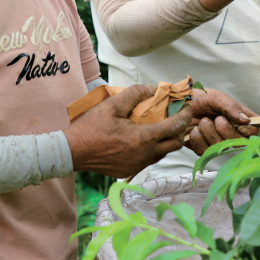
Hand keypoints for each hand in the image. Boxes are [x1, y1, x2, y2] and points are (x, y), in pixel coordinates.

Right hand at [64, 85, 192, 177]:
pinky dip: (154, 148)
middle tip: (175, 116)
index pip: (175, 127)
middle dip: (180, 129)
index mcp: (143, 138)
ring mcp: (138, 165)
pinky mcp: (130, 170)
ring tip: (160, 125)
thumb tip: (150, 89)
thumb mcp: (112, 105)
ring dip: (166, 140)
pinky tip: (144, 137)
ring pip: (164, 153)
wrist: (72, 152)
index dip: (185, 115)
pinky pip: (150, 159)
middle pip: (176, 143)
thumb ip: (134, 94)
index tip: (187, 106)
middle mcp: (145, 155)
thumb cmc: (91, 128)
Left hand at [186, 89, 257, 153]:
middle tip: (216, 119)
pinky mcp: (202, 148)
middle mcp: (229, 131)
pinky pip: (205, 151)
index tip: (243, 126)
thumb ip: (231, 106)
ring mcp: (216, 141)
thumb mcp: (215, 97)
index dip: (251, 131)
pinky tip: (193, 130)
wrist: (175, 104)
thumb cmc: (197, 97)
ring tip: (202, 121)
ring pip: (221, 146)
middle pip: (239, 141)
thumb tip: (246, 119)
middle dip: (226, 130)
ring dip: (209, 132)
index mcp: (237, 117)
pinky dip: (198, 139)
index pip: (254, 129)